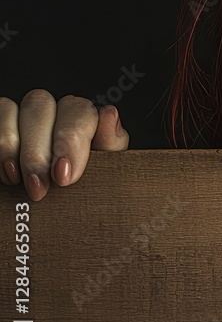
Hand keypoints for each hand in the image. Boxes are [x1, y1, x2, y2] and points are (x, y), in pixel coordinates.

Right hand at [0, 89, 129, 200]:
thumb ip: (109, 143)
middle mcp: (52, 110)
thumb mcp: (101, 172)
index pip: (79, 110)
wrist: (54, 215)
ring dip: (12, 147)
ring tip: (17, 181)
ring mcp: (21, 116)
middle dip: (38, 150)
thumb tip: (109, 113)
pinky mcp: (0, 126)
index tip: (64, 177)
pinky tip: (6, 170)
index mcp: (82, 117)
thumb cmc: (80, 190)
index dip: (70, 141)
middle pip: (41, 106)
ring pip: (12, 107)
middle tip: (39, 187)